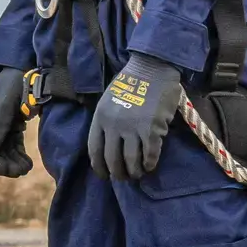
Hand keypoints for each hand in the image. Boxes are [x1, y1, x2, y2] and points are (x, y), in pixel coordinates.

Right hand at [0, 67, 33, 176]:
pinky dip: (19, 154)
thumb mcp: (8, 100)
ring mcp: (1, 124)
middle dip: (5, 163)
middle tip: (22, 172)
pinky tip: (28, 162)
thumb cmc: (17, 81)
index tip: (8, 171)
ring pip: (4, 149)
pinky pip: (13, 144)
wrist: (30, 69)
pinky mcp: (13, 125)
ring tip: (28, 168)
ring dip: (13, 161)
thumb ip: (0, 122)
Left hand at [88, 52, 182, 181]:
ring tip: (138, 174)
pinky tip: (150, 166)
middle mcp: (113, 125)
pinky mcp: (152, 130)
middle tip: (124, 178)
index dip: (98, 167)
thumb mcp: (108, 100)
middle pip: (112, 160)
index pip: (94, 150)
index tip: (104, 175)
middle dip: (118, 174)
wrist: (152, 68)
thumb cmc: (130, 82)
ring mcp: (132, 129)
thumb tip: (109, 146)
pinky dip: (150, 164)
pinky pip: (149, 155)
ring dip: (135, 172)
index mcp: (100, 118)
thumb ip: (106, 122)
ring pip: (131, 162)